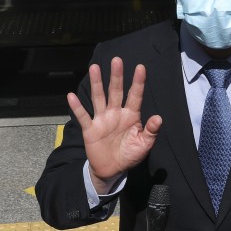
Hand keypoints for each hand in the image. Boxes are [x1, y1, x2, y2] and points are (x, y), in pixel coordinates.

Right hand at [68, 57, 162, 190]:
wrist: (112, 170)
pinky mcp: (90, 129)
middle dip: (116, 76)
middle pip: (116, 91)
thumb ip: (151, 131)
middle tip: (117, 60)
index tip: (141, 67)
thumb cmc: (129, 155)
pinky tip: (71, 96)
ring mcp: (102, 119)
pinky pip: (83, 116)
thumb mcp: (144, 145)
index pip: (135, 96)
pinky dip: (77, 107)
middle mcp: (116, 113)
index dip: (138, 82)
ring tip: (95, 68)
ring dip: (97, 83)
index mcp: (131, 116)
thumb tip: (159, 118)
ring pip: (99, 98)